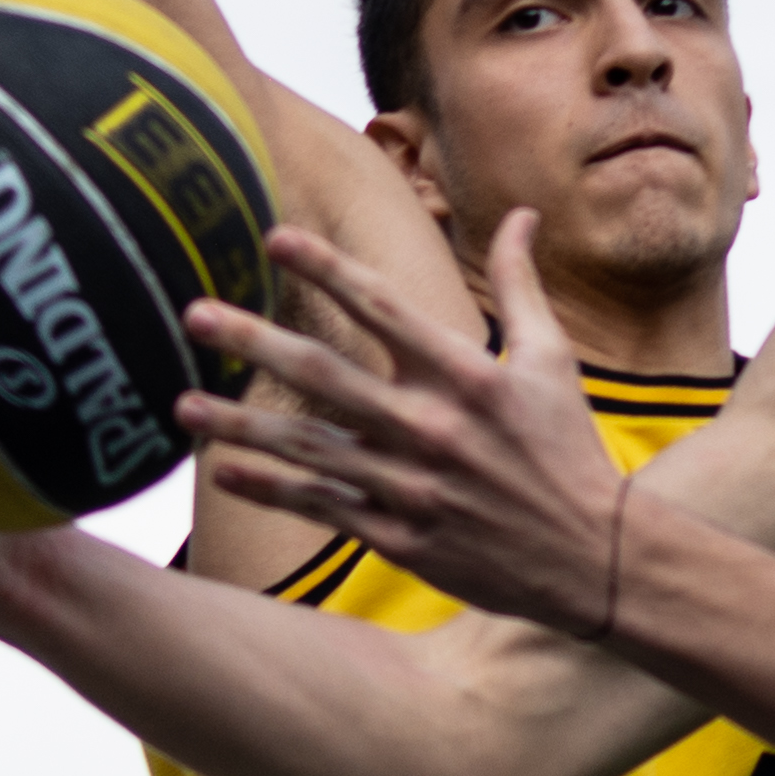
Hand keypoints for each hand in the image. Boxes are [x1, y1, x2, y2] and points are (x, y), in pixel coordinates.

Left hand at [181, 212, 633, 634]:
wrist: (594, 561)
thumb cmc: (568, 451)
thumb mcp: (551, 362)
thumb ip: (522, 285)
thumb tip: (520, 214)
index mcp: (465, 375)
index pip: (382, 307)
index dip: (326, 268)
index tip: (273, 235)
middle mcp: (429, 426)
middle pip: (324, 375)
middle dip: (253, 340)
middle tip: (191, 311)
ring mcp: (408, 486)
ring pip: (307, 449)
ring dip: (238, 423)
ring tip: (180, 403)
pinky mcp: (398, 536)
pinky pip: (321, 506)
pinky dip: (270, 489)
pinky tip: (222, 471)